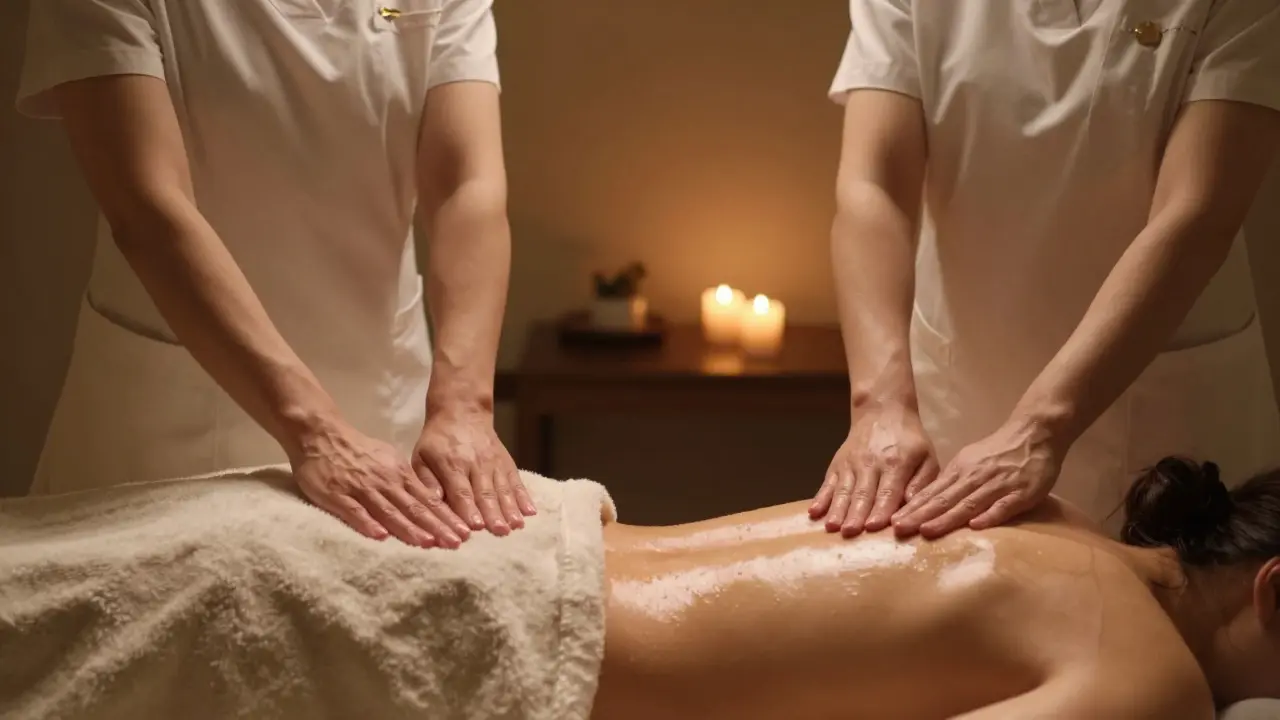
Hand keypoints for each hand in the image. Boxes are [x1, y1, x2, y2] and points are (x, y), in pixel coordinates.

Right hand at [292, 420, 470, 547]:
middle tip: (456, 543)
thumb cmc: (357, 451)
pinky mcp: (337, 495)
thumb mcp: (388, 460)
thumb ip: (406, 481)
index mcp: (399, 474)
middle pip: (414, 508)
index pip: (427, 500)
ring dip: (410, 529)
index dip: (445, 518)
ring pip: (389, 511)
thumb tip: (429, 499)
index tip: (463, 534)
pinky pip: (354, 511)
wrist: (321, 435)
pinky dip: (368, 524)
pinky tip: (381, 537)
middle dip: (436, 527)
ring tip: (428, 544)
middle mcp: (385, 482)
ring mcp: (361, 489)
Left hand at [412, 406, 534, 536]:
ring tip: (516, 525)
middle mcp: (476, 463)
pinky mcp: (506, 462)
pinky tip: (530, 511)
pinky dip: (524, 496)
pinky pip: (516, 480)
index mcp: (451, 464)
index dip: (469, 509)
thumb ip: (428, 482)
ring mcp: (494, 462)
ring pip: (502, 488)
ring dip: (510, 508)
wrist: (462, 412)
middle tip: (500, 532)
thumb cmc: (437, 441)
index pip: (461, 491)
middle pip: (485, 492)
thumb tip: (434, 503)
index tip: (476, 527)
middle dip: (493, 513)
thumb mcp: (421, 457)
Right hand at [811, 403, 938, 536]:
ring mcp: (850, 463)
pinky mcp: (837, 464)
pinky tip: (814, 512)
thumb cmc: (909, 442)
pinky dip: (820, 498)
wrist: (882, 411)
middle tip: (850, 533)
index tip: (873, 527)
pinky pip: (828, 483)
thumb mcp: (927, 457)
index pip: (888, 491)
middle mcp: (870, 463)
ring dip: (837, 509)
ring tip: (831, 527)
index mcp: (896, 463)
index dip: (880, 509)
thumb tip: (913, 504)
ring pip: (843, 490)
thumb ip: (922, 483)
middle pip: (863, 493)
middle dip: (856, 514)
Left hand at [891, 417, 1061, 538]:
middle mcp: (974, 478)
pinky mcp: (1022, 493)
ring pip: (968, 503)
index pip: (932, 492)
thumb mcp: (969, 462)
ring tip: (927, 530)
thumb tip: (926, 503)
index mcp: (960, 471)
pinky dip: (990, 515)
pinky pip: (1004, 505)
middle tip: (899, 529)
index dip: (913, 508)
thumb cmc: (999, 452)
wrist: (1035, 433)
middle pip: (944, 499)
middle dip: (921, 515)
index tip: (893, 523)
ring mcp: (998, 485)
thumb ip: (952, 483)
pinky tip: (975, 527)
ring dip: (947, 518)